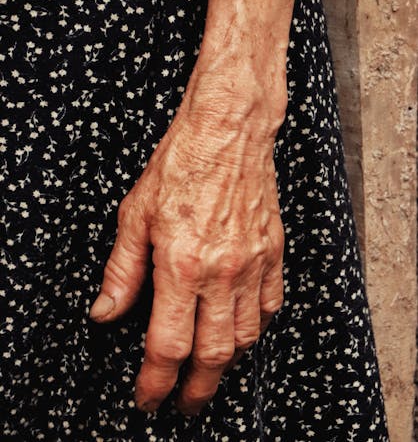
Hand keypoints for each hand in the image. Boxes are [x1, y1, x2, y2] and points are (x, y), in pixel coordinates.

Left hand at [89, 99, 284, 415]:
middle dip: (196, 390)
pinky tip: (244, 329)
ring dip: (226, 364)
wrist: (228, 131)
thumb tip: (105, 312)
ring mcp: (253, 263)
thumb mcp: (135, 215)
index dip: (155, 382)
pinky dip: (257, 328)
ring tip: (211, 372)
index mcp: (181, 264)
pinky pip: (272, 306)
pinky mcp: (273, 251)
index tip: (148, 397)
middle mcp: (222, 272)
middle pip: (212, 355)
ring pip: (246, 338)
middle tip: (184, 402)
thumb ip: (122, 271)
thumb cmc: (183, 163)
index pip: (168, 345)